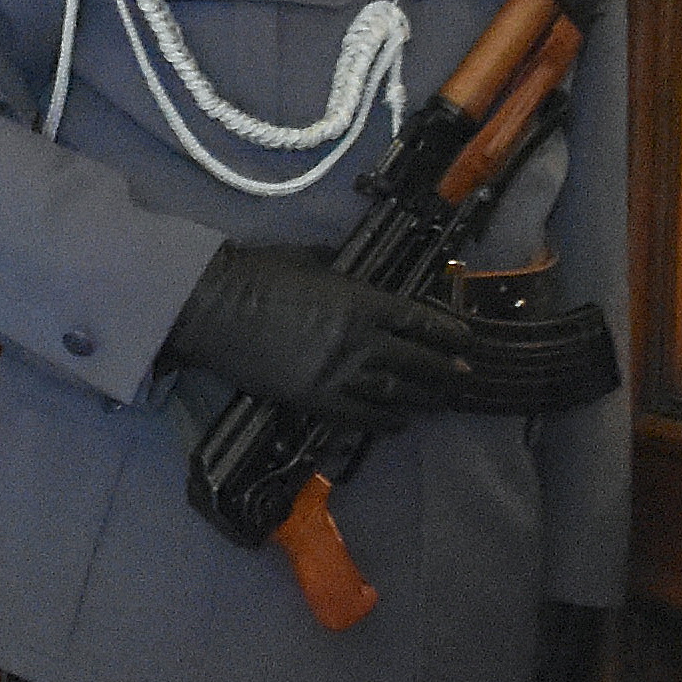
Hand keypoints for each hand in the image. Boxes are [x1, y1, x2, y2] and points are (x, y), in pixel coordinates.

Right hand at [162, 243, 614, 429]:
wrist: (215, 307)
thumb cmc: (258, 272)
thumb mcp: (312, 259)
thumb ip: (344, 273)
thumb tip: (364, 278)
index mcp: (362, 301)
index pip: (419, 321)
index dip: (447, 333)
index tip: (466, 340)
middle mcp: (359, 340)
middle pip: (417, 360)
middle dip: (444, 370)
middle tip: (463, 377)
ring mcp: (337, 373)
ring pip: (395, 391)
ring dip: (422, 398)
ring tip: (439, 402)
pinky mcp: (313, 398)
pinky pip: (361, 416)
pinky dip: (385, 421)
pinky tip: (399, 422)